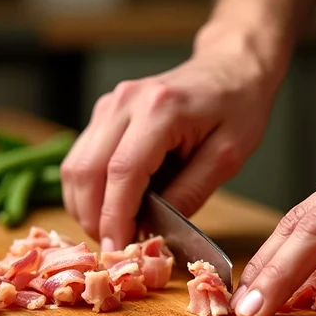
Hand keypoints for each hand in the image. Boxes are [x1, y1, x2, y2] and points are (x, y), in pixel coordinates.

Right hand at [61, 32, 280, 251]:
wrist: (232, 66)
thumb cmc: (239, 107)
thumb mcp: (229, 156)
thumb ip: (191, 191)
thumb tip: (154, 228)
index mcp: (161, 110)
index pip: (122, 172)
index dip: (115, 217)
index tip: (119, 249)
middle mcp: (126, 102)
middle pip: (86, 170)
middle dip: (94, 217)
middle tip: (116, 247)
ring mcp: (111, 103)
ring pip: (75, 165)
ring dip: (85, 205)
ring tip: (113, 230)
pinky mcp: (105, 110)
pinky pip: (82, 156)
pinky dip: (88, 188)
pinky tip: (110, 206)